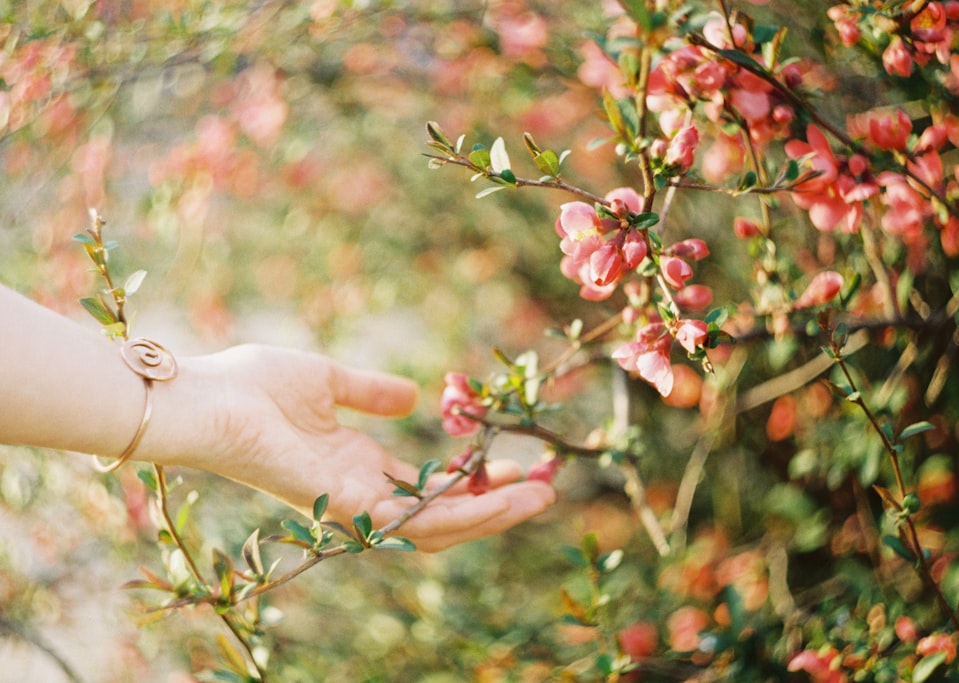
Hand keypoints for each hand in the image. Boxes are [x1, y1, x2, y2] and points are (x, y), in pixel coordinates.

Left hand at [158, 345, 555, 551]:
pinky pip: (410, 519)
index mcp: (355, 463)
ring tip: (539, 497)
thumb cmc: (252, 384)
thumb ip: (370, 391)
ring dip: (489, 515)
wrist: (206, 397)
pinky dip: (457, 512)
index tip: (512, 461)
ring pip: (435, 525)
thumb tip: (416, 396)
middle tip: (545, 490)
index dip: (470, 478)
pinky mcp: (346, 504)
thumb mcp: (327, 379)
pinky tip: (496, 496)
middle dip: (494, 505)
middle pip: (440, 511)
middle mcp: (360, 490)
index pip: (424, 484)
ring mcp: (354, 503)